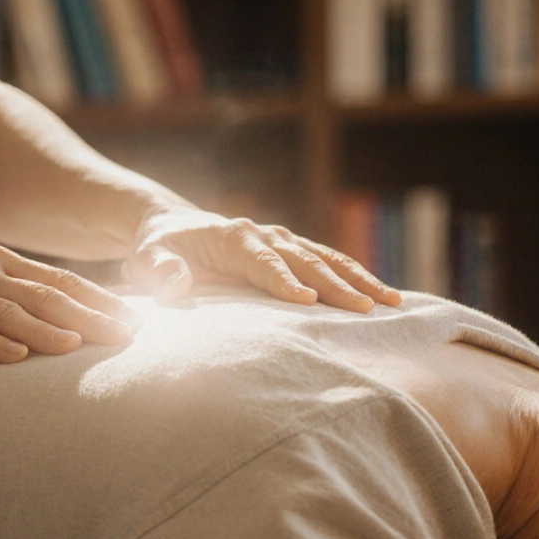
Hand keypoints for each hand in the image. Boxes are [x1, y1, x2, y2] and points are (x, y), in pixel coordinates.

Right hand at [0, 243, 141, 362]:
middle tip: (131, 335)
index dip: (101, 299)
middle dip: (91, 314)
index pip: (59, 281)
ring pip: (8, 312)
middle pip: (45, 294)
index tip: (140, 319)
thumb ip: (7, 294)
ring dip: (47, 328)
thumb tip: (60, 318)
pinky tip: (16, 358)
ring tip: (82, 346)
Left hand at [127, 206, 400, 312]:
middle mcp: (265, 234)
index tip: (306, 301)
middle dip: (335, 285)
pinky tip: (384, 298)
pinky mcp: (293, 251)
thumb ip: (159, 271)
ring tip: (391, 303)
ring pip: (327, 259)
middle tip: (365, 309)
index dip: (283, 280)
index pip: (263, 261)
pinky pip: (329, 263)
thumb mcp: (146, 260)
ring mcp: (283, 241)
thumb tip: (178, 284)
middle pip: (305, 260)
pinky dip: (357, 278)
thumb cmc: (158, 251)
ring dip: (359, 279)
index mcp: (232, 236)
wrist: (171, 229)